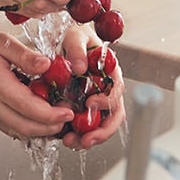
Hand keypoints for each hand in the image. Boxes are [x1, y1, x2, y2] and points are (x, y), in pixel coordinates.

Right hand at [0, 29, 74, 138]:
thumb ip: (26, 55)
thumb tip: (48, 65)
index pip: (30, 108)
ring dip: (41, 130)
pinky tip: (40, 119)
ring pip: (20, 132)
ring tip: (58, 120)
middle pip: (27, 127)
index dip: (53, 115)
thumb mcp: (2, 42)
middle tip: (68, 118)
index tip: (68, 112)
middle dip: (51, 127)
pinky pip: (11, 128)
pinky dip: (29, 128)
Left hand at [57, 25, 125, 149]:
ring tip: (72, 143)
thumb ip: (77, 49)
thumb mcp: (74, 36)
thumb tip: (80, 67)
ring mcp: (96, 101)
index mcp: (110, 72)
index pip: (116, 90)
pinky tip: (65, 138)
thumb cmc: (74, 37)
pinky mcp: (82, 109)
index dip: (107, 100)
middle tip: (86, 139)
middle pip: (113, 116)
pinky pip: (84, 126)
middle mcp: (106, 90)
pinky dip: (77, 135)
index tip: (90, 104)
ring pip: (100, 125)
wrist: (63, 42)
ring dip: (89, 138)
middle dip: (102, 131)